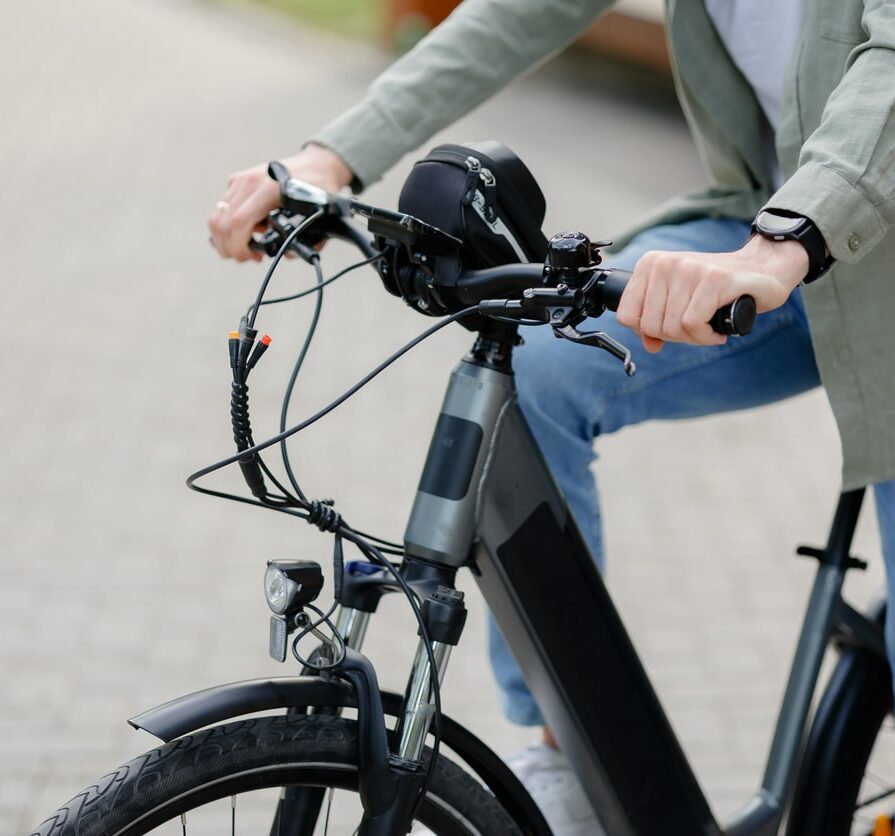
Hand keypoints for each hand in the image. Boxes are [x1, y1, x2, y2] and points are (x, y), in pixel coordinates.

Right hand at [208, 144, 353, 261]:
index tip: (252, 257)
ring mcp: (241, 179)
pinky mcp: (238, 180)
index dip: (239, 246)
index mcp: (268, 189)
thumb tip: (290, 255)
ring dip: (226, 238)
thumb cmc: (319, 187)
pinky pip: (223, 208)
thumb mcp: (318, 214)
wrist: (316, 164)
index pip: (239, 222)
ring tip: (246, 247)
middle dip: (230, 247)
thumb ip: (308, 238)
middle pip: (221, 222)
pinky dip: (229, 225)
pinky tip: (248, 230)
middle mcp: (250, 182)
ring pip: (217, 216)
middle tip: (247, 256)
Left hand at [615, 235, 807, 352]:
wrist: (763, 269)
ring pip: (672, 327)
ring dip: (694, 338)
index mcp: (650, 265)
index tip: (670, 327)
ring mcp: (690, 269)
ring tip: (709, 326)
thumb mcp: (677, 300)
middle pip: (650, 326)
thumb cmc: (716, 288)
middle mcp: (667, 264)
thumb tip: (649, 345)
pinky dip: (706, 337)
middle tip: (696, 328)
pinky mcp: (715, 280)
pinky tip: (718, 330)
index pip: (627, 316)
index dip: (647, 332)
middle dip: (675, 337)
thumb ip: (655, 321)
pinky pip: (693, 324)